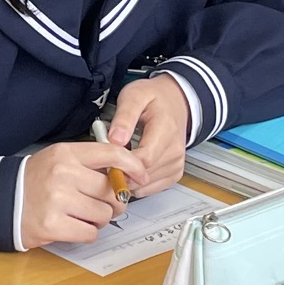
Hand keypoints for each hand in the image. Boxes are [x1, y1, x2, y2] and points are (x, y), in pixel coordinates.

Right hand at [18, 142, 132, 247]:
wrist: (0, 201)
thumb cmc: (35, 182)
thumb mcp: (60, 160)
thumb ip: (91, 164)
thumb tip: (126, 176)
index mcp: (66, 154)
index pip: (111, 154)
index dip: (133, 166)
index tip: (140, 176)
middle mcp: (63, 174)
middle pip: (112, 190)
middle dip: (112, 201)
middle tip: (99, 203)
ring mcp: (57, 200)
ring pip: (104, 215)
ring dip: (98, 220)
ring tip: (80, 215)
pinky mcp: (53, 225)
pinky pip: (90, 233)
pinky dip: (86, 233)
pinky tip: (72, 226)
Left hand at [102, 76, 192, 194]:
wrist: (175, 100)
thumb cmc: (154, 98)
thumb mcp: (134, 96)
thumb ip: (124, 117)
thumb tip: (115, 139)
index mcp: (166, 130)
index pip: (145, 159)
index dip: (122, 163)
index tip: (107, 158)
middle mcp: (175, 150)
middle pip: (144, 175)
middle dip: (122, 171)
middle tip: (108, 159)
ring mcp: (176, 163)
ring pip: (146, 185)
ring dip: (128, 178)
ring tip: (118, 161)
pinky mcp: (174, 173)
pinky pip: (151, 188)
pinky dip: (137, 183)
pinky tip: (130, 169)